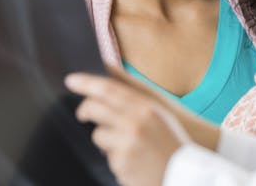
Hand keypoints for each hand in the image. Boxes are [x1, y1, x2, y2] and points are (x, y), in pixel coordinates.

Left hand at [65, 71, 189, 185]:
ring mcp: (127, 142)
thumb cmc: (170, 145)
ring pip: (98, 134)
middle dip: (84, 110)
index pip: (110, 89)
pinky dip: (115, 157)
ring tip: (126, 147)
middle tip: (82, 114)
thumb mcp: (160, 117)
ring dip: (106, 141)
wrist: (183, 174)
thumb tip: (107, 96)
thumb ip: (136, 105)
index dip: (87, 83)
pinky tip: (132, 161)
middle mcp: (136, 121)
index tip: (72, 80)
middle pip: (96, 107)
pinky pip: (106, 155)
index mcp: (147, 107)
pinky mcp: (121, 161)